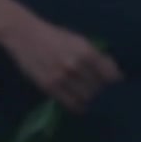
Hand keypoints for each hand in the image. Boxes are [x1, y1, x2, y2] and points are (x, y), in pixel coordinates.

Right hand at [0, 17, 122, 112]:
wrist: (25, 35)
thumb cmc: (55, 36)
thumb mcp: (79, 41)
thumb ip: (95, 55)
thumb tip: (112, 71)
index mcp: (87, 52)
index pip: (110, 75)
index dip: (115, 81)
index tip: (115, 84)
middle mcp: (76, 66)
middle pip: (99, 88)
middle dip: (103, 90)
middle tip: (102, 91)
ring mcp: (62, 78)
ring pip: (86, 98)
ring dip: (91, 99)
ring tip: (90, 97)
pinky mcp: (49, 87)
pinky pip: (70, 103)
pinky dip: (79, 106)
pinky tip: (80, 104)